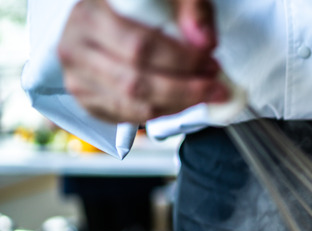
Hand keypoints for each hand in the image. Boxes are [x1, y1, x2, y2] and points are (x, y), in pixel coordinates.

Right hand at [58, 0, 228, 123]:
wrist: (102, 21)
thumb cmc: (133, 7)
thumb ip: (189, 9)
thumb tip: (205, 42)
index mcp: (91, 15)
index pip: (140, 46)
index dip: (182, 60)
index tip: (210, 62)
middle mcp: (75, 48)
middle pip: (136, 82)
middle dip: (185, 89)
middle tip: (215, 86)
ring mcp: (77, 78)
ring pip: (133, 105)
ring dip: (178, 105)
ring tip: (204, 94)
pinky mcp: (86, 101)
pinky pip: (128, 117)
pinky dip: (162, 113)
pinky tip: (182, 101)